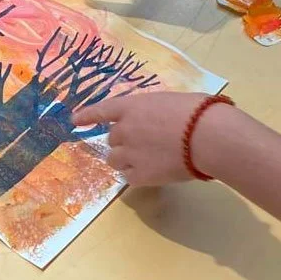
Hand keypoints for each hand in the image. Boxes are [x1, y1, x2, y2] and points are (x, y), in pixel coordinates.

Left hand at [75, 91, 225, 185]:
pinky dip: (136, 175)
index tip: (74, 121)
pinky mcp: (140, 175)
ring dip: (125, 159)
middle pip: (111, 138)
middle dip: (123, 141)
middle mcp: (124, 129)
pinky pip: (128, 177)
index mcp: (131, 106)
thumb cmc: (194, 111)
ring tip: (146, 160)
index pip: (102, 110)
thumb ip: (153, 111)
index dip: (87, 116)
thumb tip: (154, 121)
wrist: (206, 136)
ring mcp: (130, 153)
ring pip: (114, 159)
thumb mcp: (169, 102)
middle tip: (143, 143)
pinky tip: (151, 172)